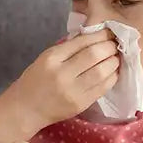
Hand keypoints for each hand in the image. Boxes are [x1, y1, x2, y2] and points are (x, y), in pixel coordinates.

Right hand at [0, 29, 120, 135]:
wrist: (26, 109)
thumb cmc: (35, 80)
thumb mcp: (46, 58)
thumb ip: (68, 48)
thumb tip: (95, 36)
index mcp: (52, 58)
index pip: (82, 42)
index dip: (100, 35)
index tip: (109, 32)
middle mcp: (62, 74)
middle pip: (95, 55)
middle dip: (110, 47)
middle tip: (115, 44)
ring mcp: (73, 91)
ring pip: (102, 71)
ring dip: (114, 61)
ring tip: (116, 57)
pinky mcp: (81, 104)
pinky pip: (103, 88)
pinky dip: (112, 77)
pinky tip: (112, 72)